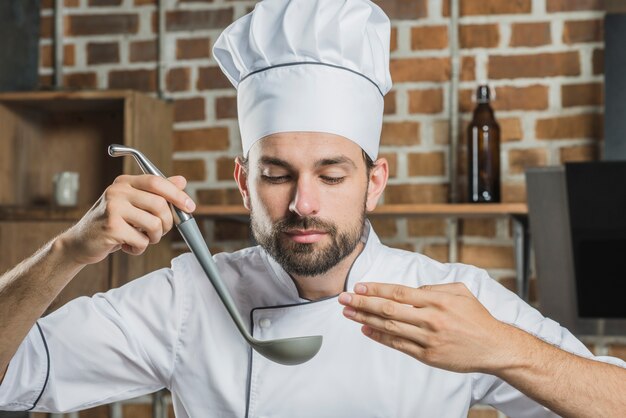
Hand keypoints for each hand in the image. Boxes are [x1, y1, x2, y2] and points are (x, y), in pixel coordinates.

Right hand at [57, 174, 195, 265]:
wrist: (79, 243)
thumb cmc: (111, 223)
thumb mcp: (132, 204)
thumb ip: (156, 192)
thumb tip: (181, 180)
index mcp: (124, 182)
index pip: (157, 181)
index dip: (177, 194)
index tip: (190, 206)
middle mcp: (117, 191)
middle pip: (160, 204)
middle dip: (167, 223)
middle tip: (159, 232)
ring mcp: (113, 209)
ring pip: (154, 224)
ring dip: (153, 238)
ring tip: (141, 239)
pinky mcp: (111, 228)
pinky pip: (141, 241)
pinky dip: (139, 248)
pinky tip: (127, 246)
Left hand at [338, 282, 512, 373]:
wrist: (495, 347)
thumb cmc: (476, 317)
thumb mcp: (460, 292)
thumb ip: (433, 288)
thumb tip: (410, 290)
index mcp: (436, 300)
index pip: (398, 293)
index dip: (375, 289)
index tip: (358, 287)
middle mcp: (430, 319)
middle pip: (388, 309)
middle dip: (362, 303)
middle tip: (343, 298)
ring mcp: (428, 339)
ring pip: (390, 328)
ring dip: (365, 319)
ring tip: (348, 313)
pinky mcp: (428, 356)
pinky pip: (398, 345)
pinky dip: (380, 337)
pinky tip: (366, 329)